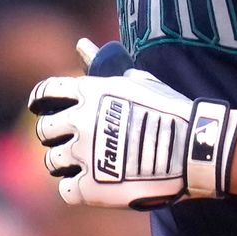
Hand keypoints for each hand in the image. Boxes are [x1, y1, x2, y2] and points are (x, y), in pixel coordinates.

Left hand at [26, 46, 235, 207]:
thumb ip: (104, 69)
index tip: (44, 110)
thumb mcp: (138, 82)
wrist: (194, 150)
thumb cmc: (171, 112)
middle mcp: (80, 122)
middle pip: (45, 130)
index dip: (42, 103)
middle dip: (55, 136)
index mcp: (88, 93)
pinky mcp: (91, 187)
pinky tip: (96, 186)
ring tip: (90, 166)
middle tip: (74, 143)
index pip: (45, 93)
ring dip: (66, 165)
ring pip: (52, 162)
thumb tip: (82, 45)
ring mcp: (83, 156)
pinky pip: (66, 191)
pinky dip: (78, 190)